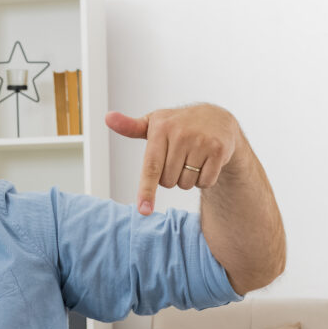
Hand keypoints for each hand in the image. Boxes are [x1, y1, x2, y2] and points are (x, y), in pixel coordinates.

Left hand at [106, 104, 239, 214]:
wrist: (217, 117)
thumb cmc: (177, 125)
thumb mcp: (154, 123)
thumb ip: (130, 127)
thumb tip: (107, 118)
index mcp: (161, 128)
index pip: (151, 168)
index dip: (146, 191)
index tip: (144, 210)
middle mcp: (181, 134)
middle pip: (168, 181)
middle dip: (171, 177)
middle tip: (178, 158)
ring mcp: (202, 141)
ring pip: (186, 184)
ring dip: (187, 179)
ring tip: (192, 158)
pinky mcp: (219, 150)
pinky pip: (205, 183)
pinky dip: (204, 179)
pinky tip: (206, 162)